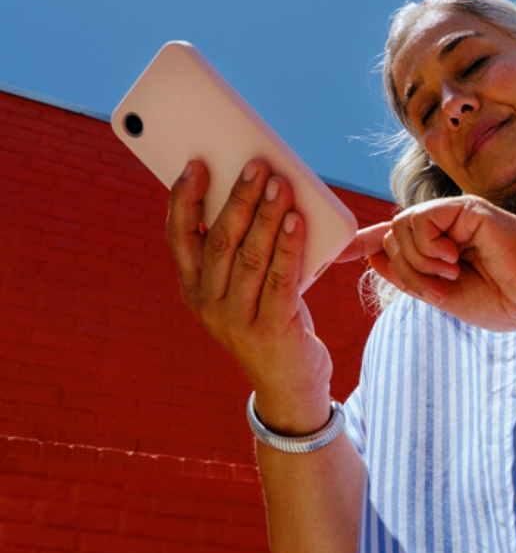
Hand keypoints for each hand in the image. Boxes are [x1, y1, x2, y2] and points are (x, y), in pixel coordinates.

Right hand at [167, 159, 333, 427]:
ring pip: (250, 255)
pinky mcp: (271, 329)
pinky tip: (297, 221)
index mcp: (194, 287)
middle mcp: (208, 302)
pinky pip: (280, 278)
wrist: (290, 386)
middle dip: (238, 198)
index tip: (196, 165)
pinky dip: (289, 245)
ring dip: (266, 215)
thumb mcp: (248, 289)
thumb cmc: (272, 323)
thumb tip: (265, 196)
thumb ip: (247, 252)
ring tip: (280, 184)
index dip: (185, 199)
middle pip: (219, 240)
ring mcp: (236, 318)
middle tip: (255, 165)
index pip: (180, 237)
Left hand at [347, 195, 515, 330]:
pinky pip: (421, 220)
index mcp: (440, 247)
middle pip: (392, 237)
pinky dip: (429, 247)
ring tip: (452, 276)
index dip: (364, 244)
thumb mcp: (444, 295)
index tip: (336, 254)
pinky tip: (454, 260)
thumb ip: (409, 276)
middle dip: (406, 271)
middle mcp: (445, 227)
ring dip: (419, 262)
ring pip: (402, 228)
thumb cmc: (504, 300)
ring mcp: (455, 215)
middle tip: (441, 288)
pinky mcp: (466, 208)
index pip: (393, 239)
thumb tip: (373, 255)